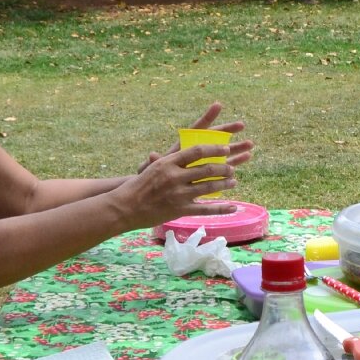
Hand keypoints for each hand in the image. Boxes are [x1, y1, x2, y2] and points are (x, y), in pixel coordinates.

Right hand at [117, 139, 255, 228]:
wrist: (125, 207)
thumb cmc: (137, 185)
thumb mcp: (151, 167)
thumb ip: (169, 159)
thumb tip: (183, 149)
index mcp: (168, 162)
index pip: (196, 151)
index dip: (214, 149)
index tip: (225, 149)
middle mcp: (175, 176)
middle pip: (206, 169)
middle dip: (223, 167)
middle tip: (231, 167)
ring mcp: (179, 194)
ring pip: (209, 187)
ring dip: (224, 184)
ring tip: (233, 181)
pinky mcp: (180, 210)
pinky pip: (206, 209)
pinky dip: (221, 208)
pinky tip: (233, 206)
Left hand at [138, 102, 249, 172]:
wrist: (155, 192)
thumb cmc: (153, 178)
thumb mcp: (153, 170)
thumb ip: (156, 163)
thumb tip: (152, 155)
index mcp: (184, 147)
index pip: (197, 130)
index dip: (207, 117)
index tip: (218, 105)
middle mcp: (196, 152)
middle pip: (214, 138)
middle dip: (228, 132)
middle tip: (241, 125)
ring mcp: (203, 162)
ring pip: (223, 152)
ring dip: (237, 148)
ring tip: (251, 144)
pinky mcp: (209, 173)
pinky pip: (225, 165)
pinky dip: (236, 161)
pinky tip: (248, 157)